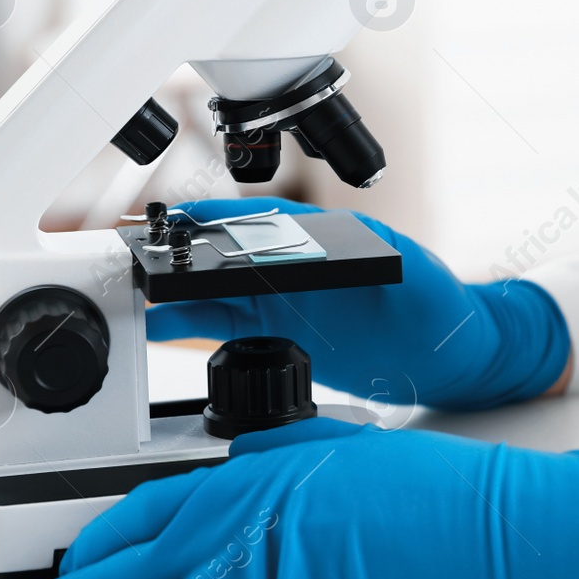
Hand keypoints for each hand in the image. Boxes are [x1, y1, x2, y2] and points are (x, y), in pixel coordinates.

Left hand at [2, 419, 578, 578]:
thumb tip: (233, 473)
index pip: (155, 506)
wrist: (510, 542)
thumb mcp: (352, 452)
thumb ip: (281, 460)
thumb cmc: (446, 498)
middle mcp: (257, 530)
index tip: (73, 560)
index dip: (100, 540)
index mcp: (267, 475)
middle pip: (139, 567)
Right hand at [144, 198, 569, 409]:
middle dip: (171, 253)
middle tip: (126, 258)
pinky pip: (218, 323)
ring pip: (208, 288)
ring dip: (167, 288)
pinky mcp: (275, 330)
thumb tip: (346, 242)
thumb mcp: (417, 277)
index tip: (174, 220)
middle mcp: (292, 264)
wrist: (453, 358)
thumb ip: (385, 259)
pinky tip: (151, 324)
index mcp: (320, 240)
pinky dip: (181, 322)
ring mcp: (280, 297)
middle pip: (218, 253)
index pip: (255, 221)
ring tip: (125, 292)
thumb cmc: (441, 309)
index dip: (212, 220)